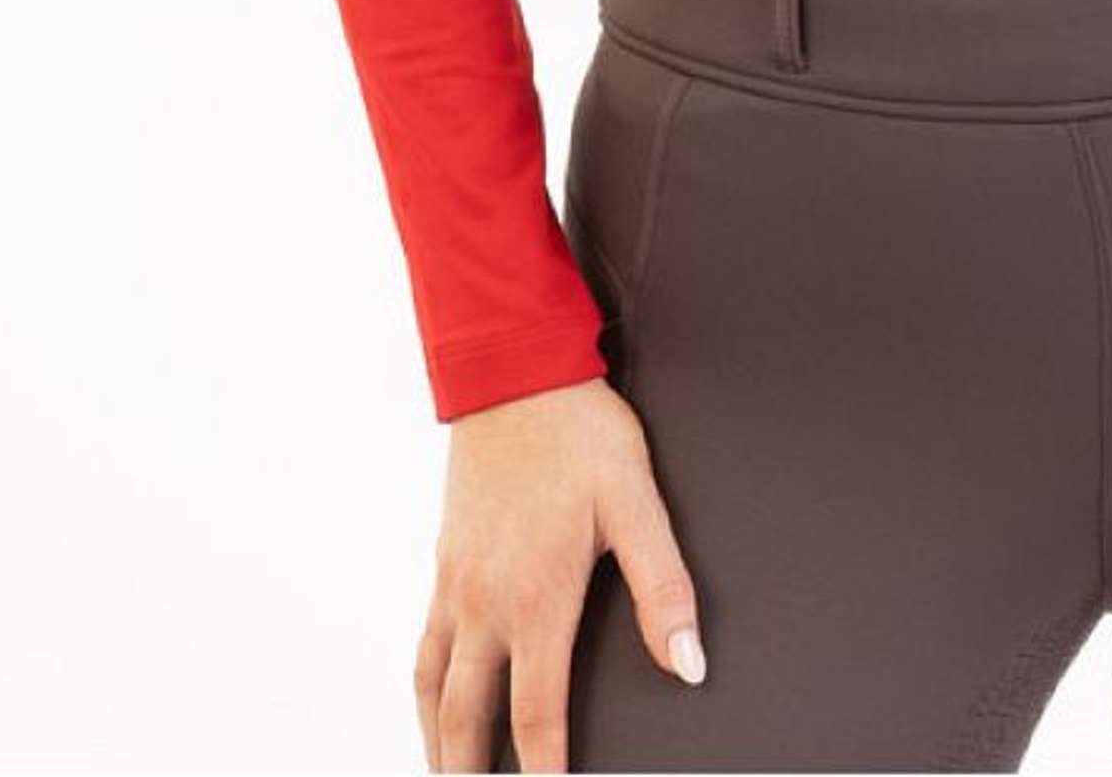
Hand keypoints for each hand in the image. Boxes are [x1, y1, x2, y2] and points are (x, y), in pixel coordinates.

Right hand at [415, 374, 704, 773]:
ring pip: (434, 690)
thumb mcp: (636, 503)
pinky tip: (435, 701)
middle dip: (472, 776)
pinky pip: (424, 646)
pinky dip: (425, 692)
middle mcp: (485, 604)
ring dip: (439, 744)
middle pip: (467, 720)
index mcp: (536, 600)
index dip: (543, 773)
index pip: (535, 717)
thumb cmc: (580, 434)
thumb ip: (663, 587)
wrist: (513, 375)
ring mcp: (456, 585)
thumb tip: (688, 662)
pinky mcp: (444, 562)